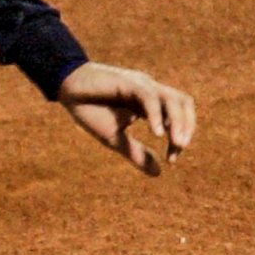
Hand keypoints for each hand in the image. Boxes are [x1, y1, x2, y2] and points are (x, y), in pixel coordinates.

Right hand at [55, 63, 197, 175]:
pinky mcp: (129, 82)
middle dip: (187, 126)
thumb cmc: (89, 110)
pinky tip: (155, 134)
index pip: (178, 117)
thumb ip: (136, 153)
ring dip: (179, 121)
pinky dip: (157, 115)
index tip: (171, 160)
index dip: (181, 137)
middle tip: (179, 148)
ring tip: (176, 143)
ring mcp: (141, 84)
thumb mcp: (114, 138)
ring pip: (173, 98)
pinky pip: (150, 97)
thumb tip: (159, 173)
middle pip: (183, 103)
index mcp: (149, 103)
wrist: (66, 89)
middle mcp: (150, 91)